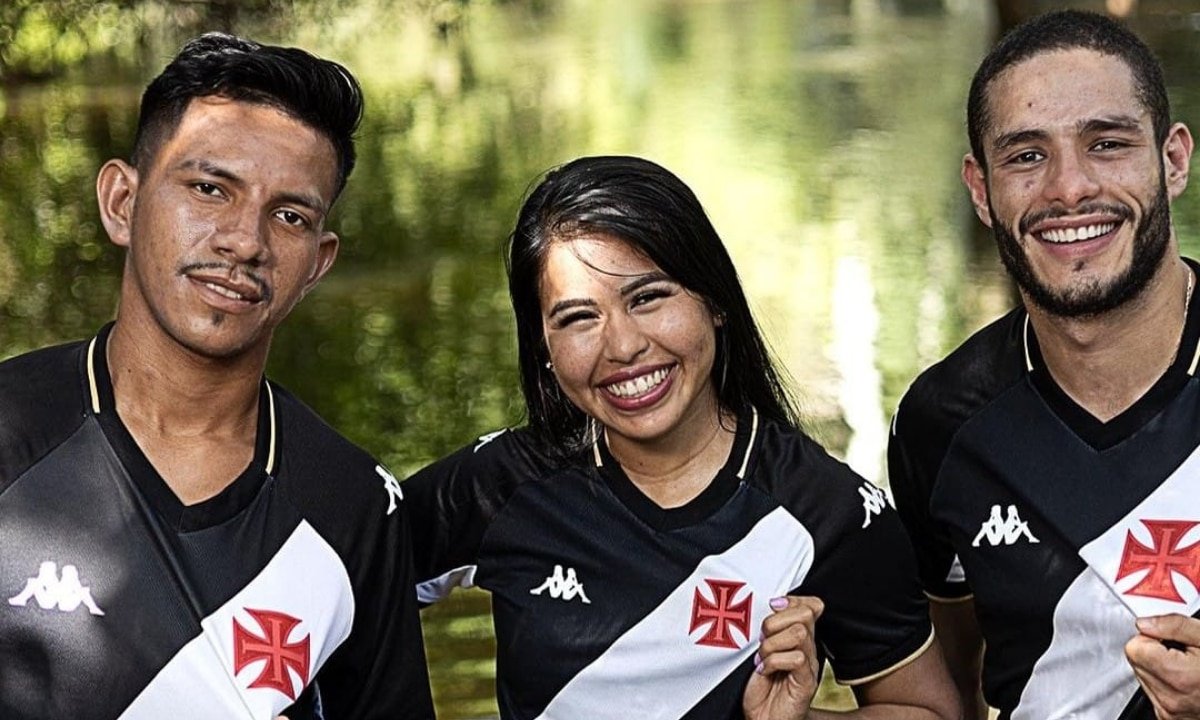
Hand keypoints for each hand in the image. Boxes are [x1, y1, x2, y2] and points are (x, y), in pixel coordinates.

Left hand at [742, 595, 824, 719]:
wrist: (760, 719)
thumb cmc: (757, 685)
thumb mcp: (759, 650)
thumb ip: (767, 629)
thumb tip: (769, 605)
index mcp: (799, 638)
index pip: (810, 606)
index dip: (792, 600)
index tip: (772, 606)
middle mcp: (808, 649)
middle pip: (805, 614)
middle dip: (776, 621)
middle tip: (761, 639)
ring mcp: (809, 666)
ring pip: (800, 634)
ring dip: (772, 643)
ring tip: (761, 657)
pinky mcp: (806, 683)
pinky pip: (797, 658)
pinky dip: (774, 661)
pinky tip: (764, 670)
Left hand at [1125, 614, 1199, 718]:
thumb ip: (1173, 625)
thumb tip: (1145, 623)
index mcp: (1177, 676)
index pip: (1134, 647)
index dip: (1152, 637)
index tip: (1169, 638)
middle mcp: (1169, 699)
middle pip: (1137, 662)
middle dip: (1154, 652)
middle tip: (1181, 652)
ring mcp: (1169, 711)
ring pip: (1143, 676)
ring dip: (1159, 667)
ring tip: (1186, 666)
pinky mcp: (1169, 717)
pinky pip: (1152, 691)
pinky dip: (1165, 683)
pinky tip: (1185, 679)